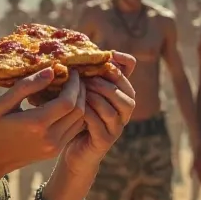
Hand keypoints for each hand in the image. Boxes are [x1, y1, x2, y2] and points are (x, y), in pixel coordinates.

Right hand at [0, 68, 86, 179]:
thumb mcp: (1, 104)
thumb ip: (26, 87)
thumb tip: (50, 71)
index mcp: (36, 124)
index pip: (68, 101)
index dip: (73, 84)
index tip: (69, 70)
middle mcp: (50, 137)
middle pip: (79, 110)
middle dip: (80, 91)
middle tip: (73, 76)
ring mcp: (55, 147)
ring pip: (80, 121)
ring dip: (80, 102)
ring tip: (71, 87)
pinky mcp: (55, 151)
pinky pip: (74, 129)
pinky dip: (75, 114)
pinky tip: (65, 103)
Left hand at [60, 54, 135, 176]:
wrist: (71, 149)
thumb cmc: (75, 116)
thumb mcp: (80, 91)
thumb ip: (84, 74)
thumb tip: (78, 50)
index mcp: (120, 95)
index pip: (129, 75)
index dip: (122, 64)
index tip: (109, 55)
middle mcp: (123, 112)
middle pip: (128, 95)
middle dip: (107, 84)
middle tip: (87, 78)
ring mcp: (116, 128)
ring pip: (114, 110)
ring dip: (97, 98)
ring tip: (80, 93)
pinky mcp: (104, 141)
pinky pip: (100, 125)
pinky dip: (88, 114)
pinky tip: (76, 109)